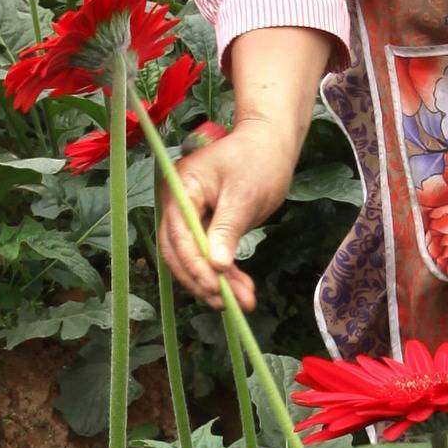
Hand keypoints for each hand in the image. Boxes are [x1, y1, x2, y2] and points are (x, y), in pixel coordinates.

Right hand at [156, 111, 298, 312]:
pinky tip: (241, 289)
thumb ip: (227, 229)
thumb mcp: (244, 195)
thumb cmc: (258, 159)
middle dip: (202, 280)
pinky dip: (224, 273)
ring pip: (192, 258)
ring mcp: (189, 215)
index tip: (216, 287)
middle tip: (228, 303)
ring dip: (215, 282)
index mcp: (181, 189)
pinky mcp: (204, 225)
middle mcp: (178, 204)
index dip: (195, 265)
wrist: (269, 143)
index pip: (179, 235)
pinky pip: (207, 254)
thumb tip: (216, 264)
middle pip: (178, 252)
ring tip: (243, 302)